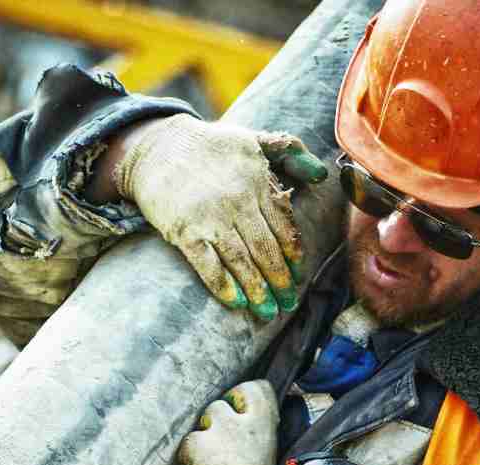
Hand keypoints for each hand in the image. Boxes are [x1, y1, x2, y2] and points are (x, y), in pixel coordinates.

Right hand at [113, 115, 327, 319]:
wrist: (157, 146)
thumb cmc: (210, 146)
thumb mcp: (253, 138)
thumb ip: (290, 152)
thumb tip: (322, 174)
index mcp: (258, 182)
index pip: (284, 227)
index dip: (293, 256)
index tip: (298, 276)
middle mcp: (238, 202)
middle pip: (266, 250)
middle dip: (280, 281)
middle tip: (288, 303)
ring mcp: (210, 218)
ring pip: (241, 262)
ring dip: (257, 290)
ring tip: (267, 311)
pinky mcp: (184, 231)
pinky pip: (208, 264)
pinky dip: (223, 286)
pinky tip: (236, 302)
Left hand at [175, 380, 278, 464]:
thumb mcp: (264, 462)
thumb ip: (255, 436)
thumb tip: (240, 412)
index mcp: (269, 432)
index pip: (259, 389)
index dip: (242, 398)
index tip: (236, 416)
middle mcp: (250, 428)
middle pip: (223, 402)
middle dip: (215, 421)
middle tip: (218, 451)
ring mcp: (225, 435)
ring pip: (204, 421)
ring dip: (201, 441)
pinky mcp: (200, 447)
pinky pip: (188, 442)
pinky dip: (188, 459)